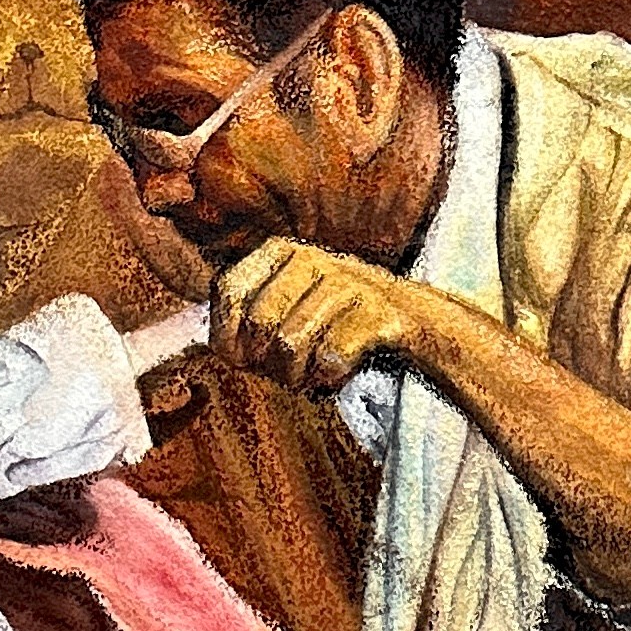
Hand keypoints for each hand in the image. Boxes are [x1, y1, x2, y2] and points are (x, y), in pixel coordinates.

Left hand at [211, 238, 427, 392]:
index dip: (230, 337)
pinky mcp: (378, 312)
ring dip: (300, 376)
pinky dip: (330, 379)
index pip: (228, 292)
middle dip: (269, 364)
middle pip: (260, 326)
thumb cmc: (337, 324)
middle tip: (290, 375)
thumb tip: (217, 348)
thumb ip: (247, 318)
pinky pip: (330, 358)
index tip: (247, 362)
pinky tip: (341, 373)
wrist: (413, 322)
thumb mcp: (290, 308)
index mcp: (278, 251)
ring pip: (291, 345)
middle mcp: (309, 257)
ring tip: (314, 375)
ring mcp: (347, 281)